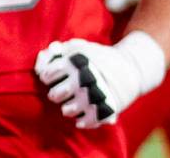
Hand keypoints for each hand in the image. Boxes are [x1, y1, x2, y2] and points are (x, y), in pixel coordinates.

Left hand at [35, 32, 164, 128]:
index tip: (51, 77)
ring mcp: (95, 95)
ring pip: (67, 110)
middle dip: (55, 94)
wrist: (130, 67)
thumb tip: (38, 67)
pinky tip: (80, 117)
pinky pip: (86, 122)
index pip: (47, 75)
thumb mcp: (76, 47)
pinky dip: (81, 122)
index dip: (46, 76)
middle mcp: (83, 78)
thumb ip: (54, 53)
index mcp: (75, 61)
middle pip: (55, 94)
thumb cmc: (96, 57)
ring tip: (70, 104)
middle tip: (61, 92)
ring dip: (66, 109)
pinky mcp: (107, 109)